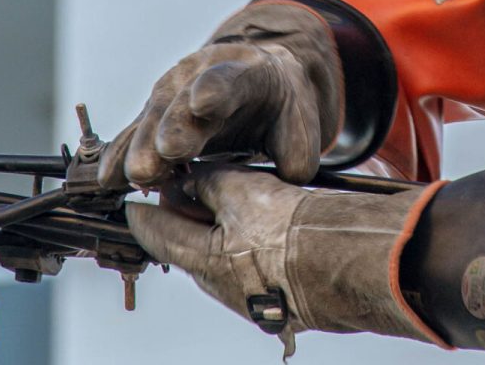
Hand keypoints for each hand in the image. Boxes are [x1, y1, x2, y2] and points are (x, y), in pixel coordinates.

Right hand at [104, 1, 342, 187]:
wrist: (259, 84)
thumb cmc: (279, 109)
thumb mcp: (298, 125)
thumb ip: (295, 152)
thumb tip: (285, 177)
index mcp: (243, 73)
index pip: (228, 78)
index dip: (215, 89)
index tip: (203, 103)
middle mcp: (199, 77)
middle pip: (182, 101)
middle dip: (172, 125)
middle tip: (164, 152)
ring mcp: (171, 94)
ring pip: (153, 118)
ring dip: (143, 146)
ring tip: (136, 175)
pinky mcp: (153, 115)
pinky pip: (133, 135)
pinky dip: (121, 156)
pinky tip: (108, 178)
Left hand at [125, 166, 438, 348]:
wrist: (351, 263)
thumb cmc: (296, 230)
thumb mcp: (244, 191)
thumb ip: (212, 183)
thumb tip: (193, 180)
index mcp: (205, 262)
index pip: (158, 236)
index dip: (144, 215)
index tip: (133, 205)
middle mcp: (224, 288)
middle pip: (192, 250)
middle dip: (187, 223)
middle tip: (185, 196)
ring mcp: (255, 299)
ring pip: (226, 262)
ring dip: (223, 236)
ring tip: (233, 208)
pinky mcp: (287, 304)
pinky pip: (257, 273)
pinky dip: (253, 250)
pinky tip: (269, 233)